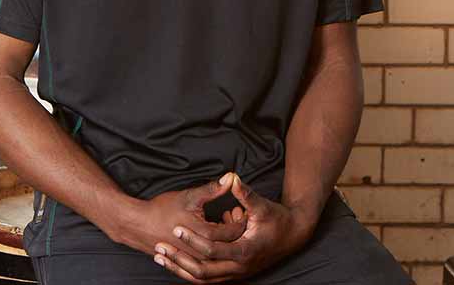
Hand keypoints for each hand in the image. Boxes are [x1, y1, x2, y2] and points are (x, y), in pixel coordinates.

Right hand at [113, 172, 247, 261]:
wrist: (139, 225)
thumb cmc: (163, 210)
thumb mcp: (190, 196)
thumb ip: (213, 189)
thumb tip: (230, 178)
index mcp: (205, 235)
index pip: (234, 232)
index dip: (241, 220)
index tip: (242, 210)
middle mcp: (201, 252)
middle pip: (229, 245)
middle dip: (236, 231)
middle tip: (234, 216)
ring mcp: (194, 260)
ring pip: (219, 255)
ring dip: (225, 241)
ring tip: (223, 224)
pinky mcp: (188, 263)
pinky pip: (207, 260)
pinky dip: (213, 249)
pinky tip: (211, 237)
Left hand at [152, 172, 312, 282]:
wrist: (293, 236)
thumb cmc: (277, 219)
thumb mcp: (261, 206)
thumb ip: (244, 194)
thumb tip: (232, 177)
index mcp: (245, 251)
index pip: (212, 249)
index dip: (193, 239)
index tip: (176, 227)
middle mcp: (239, 267)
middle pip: (203, 271)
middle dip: (179, 259)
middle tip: (160, 248)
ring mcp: (236, 274)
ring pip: (202, 279)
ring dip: (181, 269)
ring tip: (161, 257)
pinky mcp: (233, 274)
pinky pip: (207, 279)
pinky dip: (190, 272)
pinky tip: (175, 262)